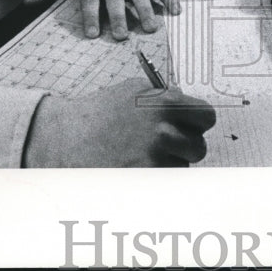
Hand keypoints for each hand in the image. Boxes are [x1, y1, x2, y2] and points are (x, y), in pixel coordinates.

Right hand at [22, 79, 215, 166]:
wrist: (65, 138)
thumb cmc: (99, 112)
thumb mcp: (133, 91)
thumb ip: (164, 96)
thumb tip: (188, 102)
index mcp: (163, 103)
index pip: (206, 116)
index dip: (200, 122)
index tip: (194, 125)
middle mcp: (162, 130)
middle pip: (199, 147)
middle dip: (186, 146)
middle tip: (166, 143)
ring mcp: (153, 157)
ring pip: (183, 167)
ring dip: (171, 163)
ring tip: (144, 153)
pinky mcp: (143, 179)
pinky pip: (166, 180)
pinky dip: (157, 176)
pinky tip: (137, 165)